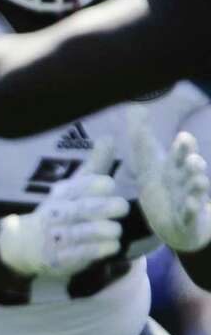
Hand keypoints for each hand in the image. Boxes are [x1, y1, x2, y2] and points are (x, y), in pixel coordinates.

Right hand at [0, 139, 128, 276]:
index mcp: (61, 194)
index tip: (109, 185)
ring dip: (101, 230)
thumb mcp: (73, 187)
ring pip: (80, 232)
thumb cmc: (59, 211)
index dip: (93, 185)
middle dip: (102, 207)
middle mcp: (57, 214)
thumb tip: (109, 138)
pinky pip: (79, 254)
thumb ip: (94, 166)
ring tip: (116, 230)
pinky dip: (97, 250)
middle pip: (80, 209)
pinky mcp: (60, 258)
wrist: (26, 243)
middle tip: (122, 207)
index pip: (77, 186)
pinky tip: (112, 246)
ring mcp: (56, 237)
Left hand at [128, 106, 210, 252]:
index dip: (183, 146)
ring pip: (195, 191)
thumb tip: (135, 109)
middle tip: (194, 160)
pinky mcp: (188, 220)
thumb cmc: (163, 191)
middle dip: (193, 164)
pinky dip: (192, 210)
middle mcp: (185, 182)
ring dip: (197, 186)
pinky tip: (191, 204)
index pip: (181, 154)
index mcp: (175, 169)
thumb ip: (142, 140)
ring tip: (199, 180)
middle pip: (191, 171)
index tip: (182, 136)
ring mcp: (189, 200)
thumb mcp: (149, 165)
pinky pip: (190, 215)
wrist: (171, 225)